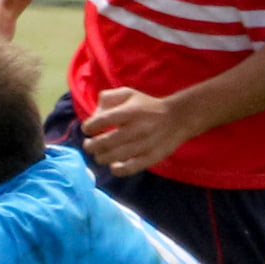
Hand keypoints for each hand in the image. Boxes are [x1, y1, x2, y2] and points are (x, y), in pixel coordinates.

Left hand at [81, 87, 196, 176]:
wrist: (177, 118)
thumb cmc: (146, 106)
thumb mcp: (128, 94)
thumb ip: (108, 99)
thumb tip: (94, 116)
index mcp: (131, 111)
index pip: (102, 120)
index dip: (89, 127)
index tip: (87, 129)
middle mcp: (137, 128)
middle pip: (106, 142)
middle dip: (91, 145)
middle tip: (88, 145)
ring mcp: (145, 145)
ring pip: (115, 156)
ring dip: (101, 157)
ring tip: (99, 155)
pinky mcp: (151, 158)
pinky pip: (130, 168)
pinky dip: (117, 169)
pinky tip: (113, 165)